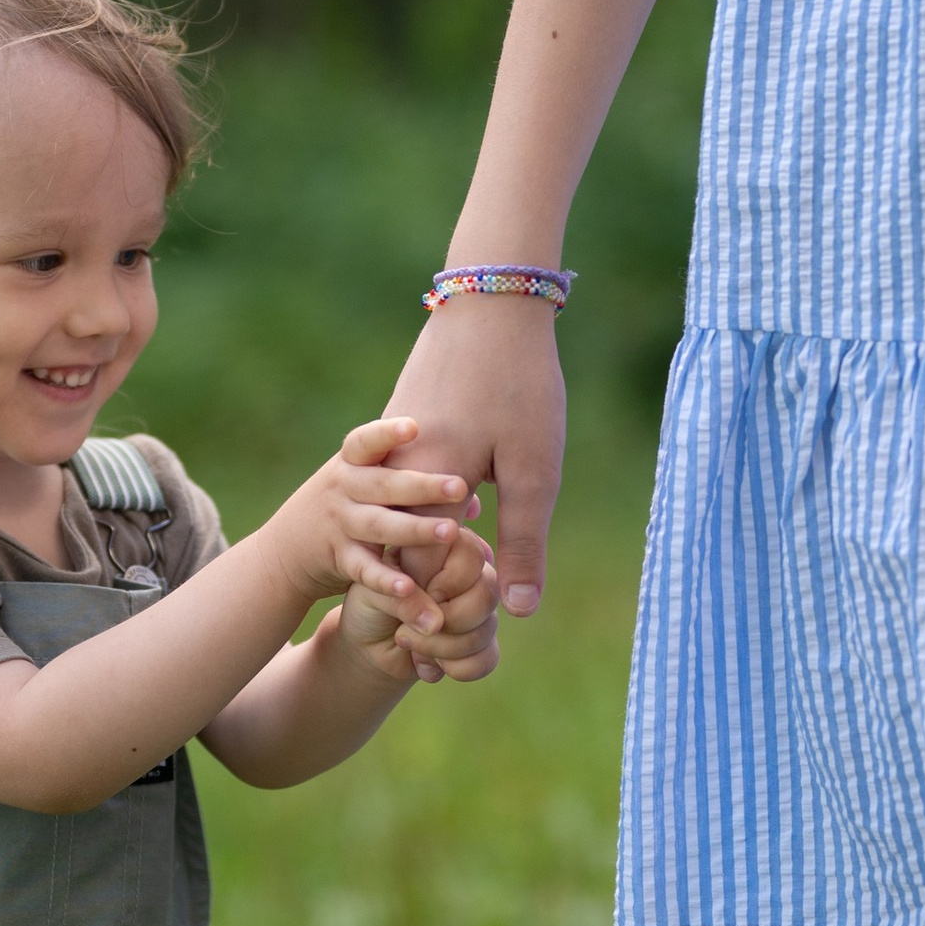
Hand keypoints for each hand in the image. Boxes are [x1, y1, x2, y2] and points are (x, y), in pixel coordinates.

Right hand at [263, 416, 468, 630]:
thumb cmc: (344, 509)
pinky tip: (410, 589)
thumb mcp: (365, 488)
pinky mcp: (338, 559)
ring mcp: (338, 524)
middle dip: (422, 485)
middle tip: (460, 486)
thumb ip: (411, 488)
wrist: (284, 551)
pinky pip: (365, 570)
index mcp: (350, 464)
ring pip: (379, 525)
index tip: (414, 426)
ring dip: (415, 529)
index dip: (386, 433)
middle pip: (382, 484)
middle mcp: (342, 489)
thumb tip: (473, 506)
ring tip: (451, 532)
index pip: (365, 441)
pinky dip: (386, 580)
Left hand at [338, 519, 499, 685]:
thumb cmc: (370, 604)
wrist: (369, 645)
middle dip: (444, 620)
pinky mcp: (484, 641)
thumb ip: (403, 598)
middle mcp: (472, 573)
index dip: (446, 582)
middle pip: (487, 595)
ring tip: (408, 642)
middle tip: (407, 626)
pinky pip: (487, 659)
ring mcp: (481, 608)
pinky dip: (452, 668)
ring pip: (486, 631)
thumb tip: (437, 623)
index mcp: (447, 546)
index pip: (472, 555)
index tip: (413, 590)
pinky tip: (427, 664)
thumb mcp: (374, 593)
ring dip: (440, 648)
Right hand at [386, 293, 567, 616]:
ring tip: (461, 553)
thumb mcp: (534, 471)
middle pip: (397, 541)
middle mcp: (393, 466)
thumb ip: (523, 543)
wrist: (491, 301)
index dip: (439, 599)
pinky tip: (457, 501)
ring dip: (421, 537)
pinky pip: (395, 473)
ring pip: (392, 507)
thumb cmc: (520, 387)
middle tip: (459, 605)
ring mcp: (390, 439)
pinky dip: (417, 498)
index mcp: (426, 485)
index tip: (462, 624)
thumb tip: (518, 611)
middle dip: (426, 577)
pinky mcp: (398, 416)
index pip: (417, 565)